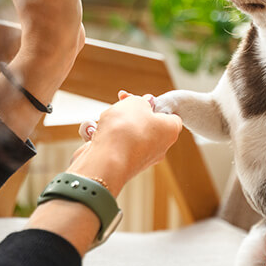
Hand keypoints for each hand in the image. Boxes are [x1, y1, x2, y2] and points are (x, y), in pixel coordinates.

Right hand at [67, 91, 182, 195]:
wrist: (105, 160)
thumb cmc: (126, 129)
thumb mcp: (136, 102)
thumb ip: (141, 100)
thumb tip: (144, 103)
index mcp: (170, 131)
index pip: (170, 116)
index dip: (155, 105)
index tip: (141, 100)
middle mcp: (159, 148)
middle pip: (146, 124)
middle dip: (131, 114)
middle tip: (120, 105)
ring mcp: (140, 158)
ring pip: (128, 134)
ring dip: (115, 125)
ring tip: (106, 121)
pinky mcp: (122, 165)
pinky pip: (114, 146)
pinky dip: (104, 138)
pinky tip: (96, 134)